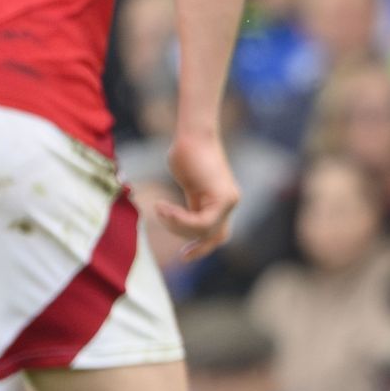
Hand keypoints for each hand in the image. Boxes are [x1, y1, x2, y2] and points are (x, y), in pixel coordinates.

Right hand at [158, 131, 240, 258]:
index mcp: (222, 202)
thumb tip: (175, 216)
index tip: (184, 256)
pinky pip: (202, 222)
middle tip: (167, 226)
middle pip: (212, 236)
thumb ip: (190, 203)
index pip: (218, 234)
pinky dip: (180, 219)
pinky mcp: (223, 198)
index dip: (202, 248)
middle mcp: (229, 203)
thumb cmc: (186, 153)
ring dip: (177, 225)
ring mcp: (228, 201)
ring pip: (204, 231)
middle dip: (190, 240)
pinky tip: (163, 208)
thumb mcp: (189, 183)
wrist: (192, 134)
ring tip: (160, 209)